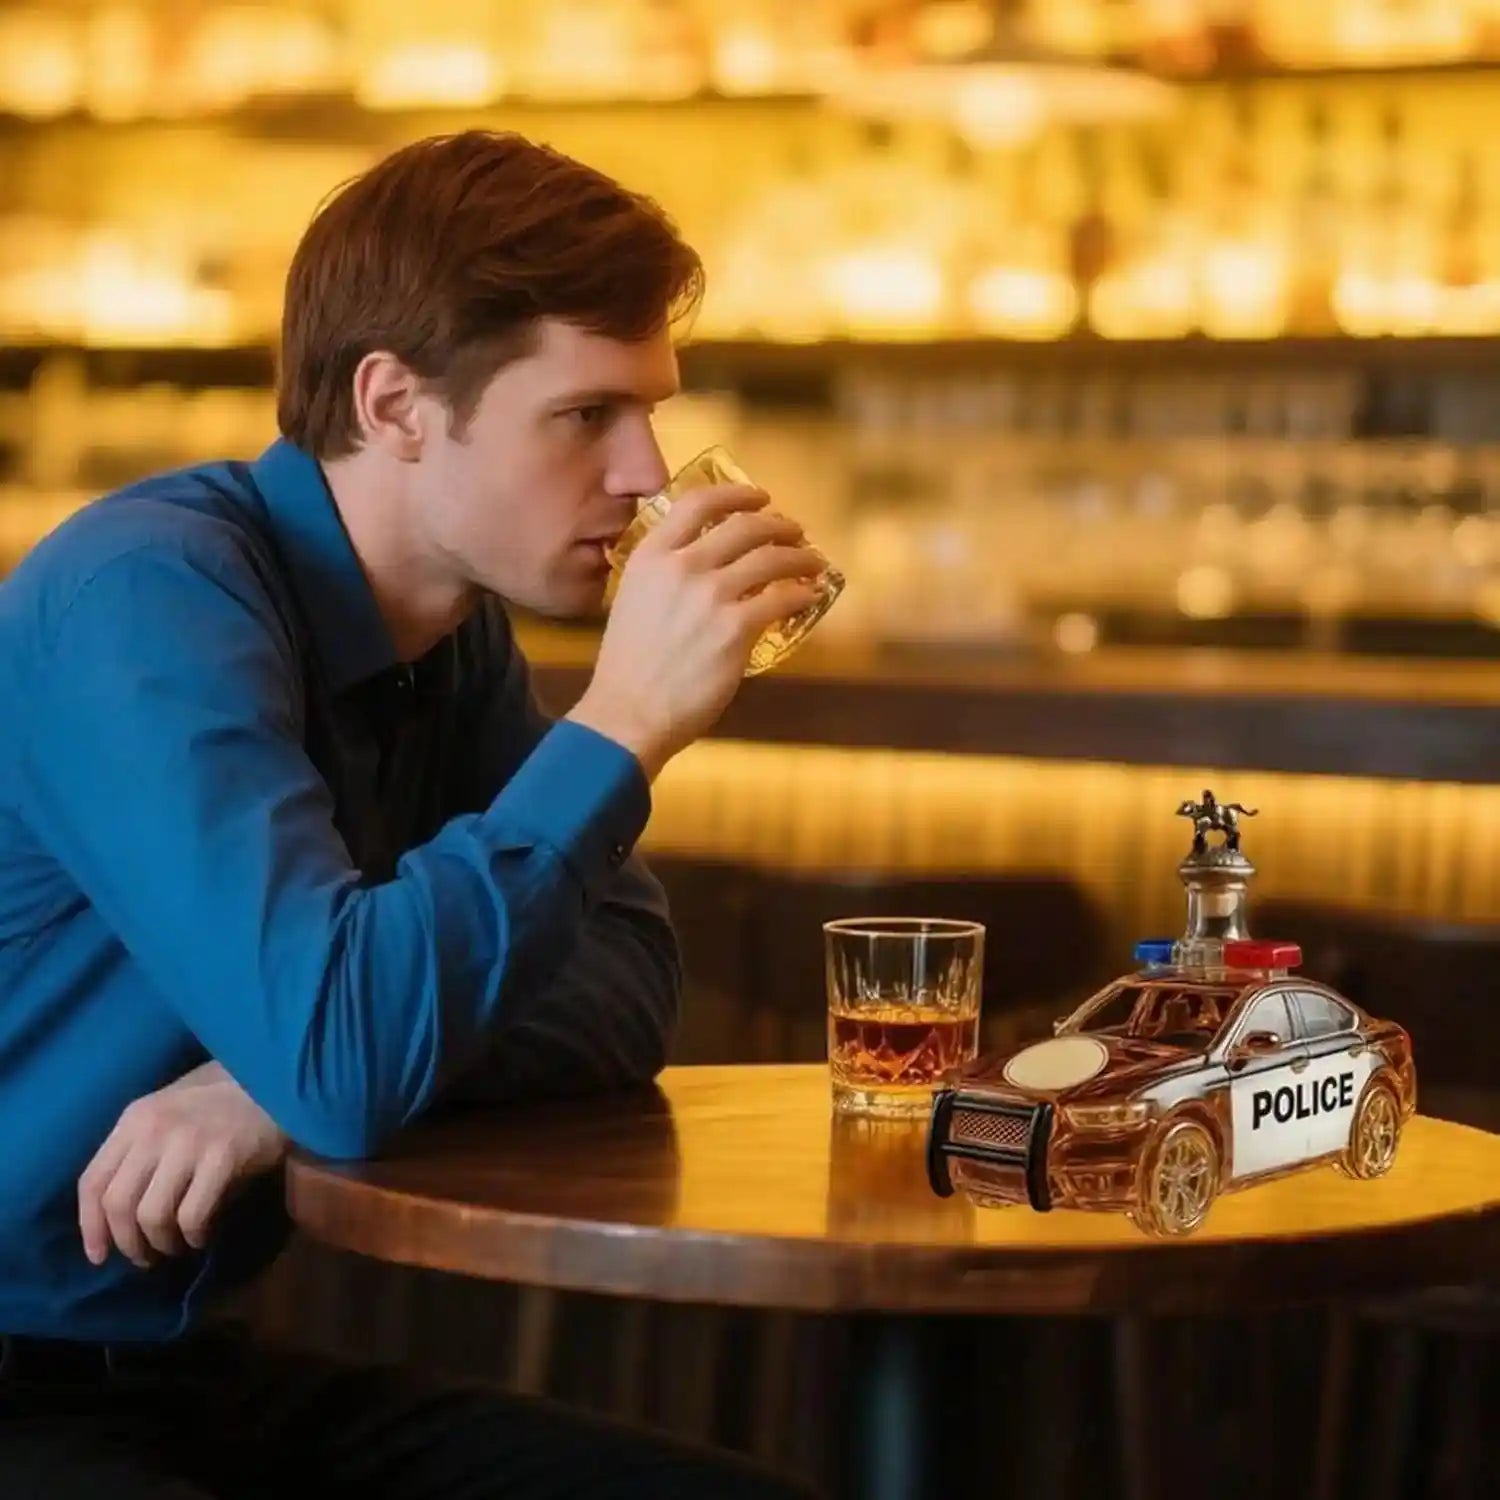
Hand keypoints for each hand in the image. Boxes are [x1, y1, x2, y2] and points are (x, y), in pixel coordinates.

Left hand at [78, 1062, 286, 1267]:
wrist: (274, 1078)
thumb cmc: (219, 1099)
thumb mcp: (169, 1112)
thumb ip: (142, 1150)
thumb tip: (124, 1212)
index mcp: (135, 1119)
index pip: (92, 1181)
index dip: (90, 1226)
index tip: (99, 1256)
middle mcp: (154, 1129)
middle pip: (117, 1203)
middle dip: (127, 1242)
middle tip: (145, 1257)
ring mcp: (189, 1142)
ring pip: (152, 1215)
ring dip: (160, 1243)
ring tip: (175, 1247)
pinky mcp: (223, 1156)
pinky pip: (193, 1214)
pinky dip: (193, 1235)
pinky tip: (201, 1236)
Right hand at [568, 483, 823, 777]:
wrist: (627, 713)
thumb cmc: (629, 668)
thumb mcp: (633, 601)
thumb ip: (663, 577)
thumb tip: (700, 568)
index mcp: (651, 556)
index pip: (699, 503)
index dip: (736, 494)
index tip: (759, 497)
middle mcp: (682, 566)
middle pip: (745, 526)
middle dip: (778, 525)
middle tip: (794, 532)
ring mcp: (711, 595)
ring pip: (771, 558)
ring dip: (800, 556)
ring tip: (813, 562)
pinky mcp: (736, 628)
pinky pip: (781, 598)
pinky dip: (801, 594)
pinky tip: (808, 596)